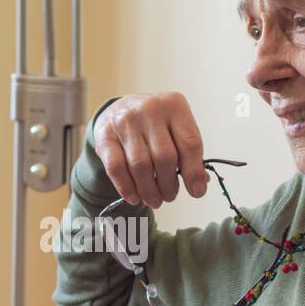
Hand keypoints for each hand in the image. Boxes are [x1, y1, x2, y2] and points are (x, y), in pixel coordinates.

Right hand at [93, 92, 209, 208]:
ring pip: (140, 165)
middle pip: (164, 156)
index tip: (197, 192)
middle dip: (169, 184)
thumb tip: (199, 184)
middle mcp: (150, 109)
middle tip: (170, 196)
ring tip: (155, 200)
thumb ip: (188, 153)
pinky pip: (116, 168)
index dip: (194, 172)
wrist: (120, 109)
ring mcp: (125, 121)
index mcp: (174, 106)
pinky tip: (134, 197)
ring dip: (149, 190)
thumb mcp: (175, 128)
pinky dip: (127, 187)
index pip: (189, 143)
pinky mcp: (105, 135)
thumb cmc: (154, 124)